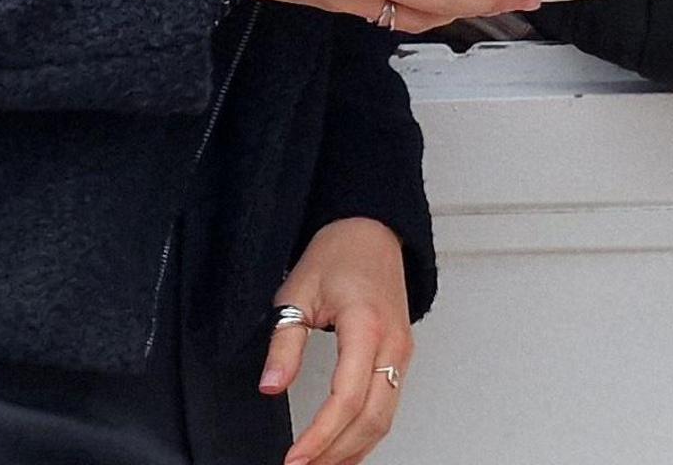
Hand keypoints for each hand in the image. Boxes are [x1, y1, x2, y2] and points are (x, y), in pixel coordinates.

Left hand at [262, 217, 413, 464]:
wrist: (370, 231)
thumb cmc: (339, 253)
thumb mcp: (297, 292)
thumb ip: (285, 342)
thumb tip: (271, 384)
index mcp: (366, 326)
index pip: (346, 398)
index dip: (320, 435)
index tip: (295, 457)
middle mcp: (392, 344)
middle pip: (371, 418)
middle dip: (336, 452)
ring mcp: (401, 353)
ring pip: (384, 419)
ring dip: (352, 450)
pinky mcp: (401, 358)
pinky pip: (388, 407)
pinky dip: (366, 435)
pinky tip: (344, 450)